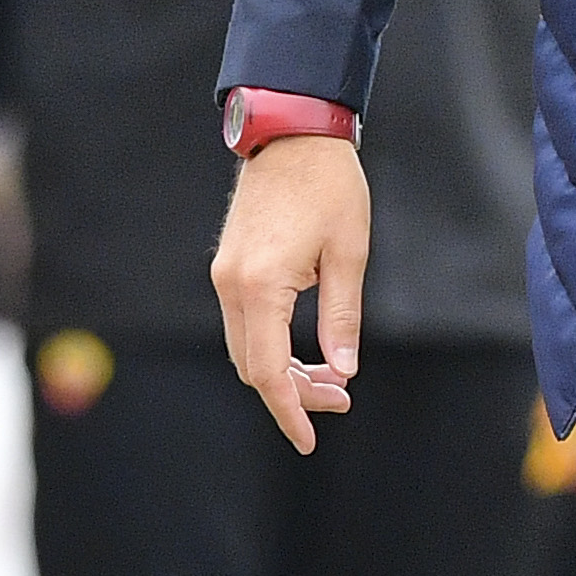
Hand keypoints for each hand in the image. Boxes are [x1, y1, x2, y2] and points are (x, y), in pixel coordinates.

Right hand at [210, 134, 369, 453]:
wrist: (293, 136)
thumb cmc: (331, 188)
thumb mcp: (351, 254)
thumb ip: (343, 317)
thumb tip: (343, 373)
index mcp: (261, 287)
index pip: (268, 371)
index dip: (290, 410)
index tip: (309, 439)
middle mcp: (231, 287)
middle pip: (253, 367)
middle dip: (293, 394)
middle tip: (341, 401)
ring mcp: (223, 278)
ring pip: (246, 348)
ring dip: (283, 371)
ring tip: (331, 380)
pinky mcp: (227, 268)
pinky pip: (245, 325)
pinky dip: (271, 346)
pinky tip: (306, 352)